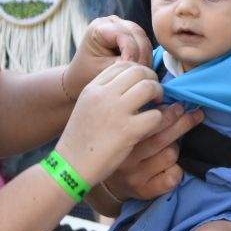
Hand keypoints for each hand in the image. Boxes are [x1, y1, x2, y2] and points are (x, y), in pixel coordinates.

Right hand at [57, 62, 164, 185]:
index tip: (142, 83)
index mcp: (93, 88)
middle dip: (152, 79)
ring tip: (157, 106)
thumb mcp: (87, 106)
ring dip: (159, 95)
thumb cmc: (81, 139)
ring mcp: (116, 112)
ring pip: (149, 88)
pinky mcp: (128, 131)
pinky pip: (155, 116)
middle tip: (155, 94)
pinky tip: (153, 126)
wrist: (71, 166)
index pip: (123, 65)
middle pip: (139, 71)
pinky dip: (160, 119)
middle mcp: (104, 95)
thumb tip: (130, 81)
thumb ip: (104, 92)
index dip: (138, 71)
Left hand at [70, 16, 150, 84]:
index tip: (133, 73)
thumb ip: (121, 66)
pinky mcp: (130, 34)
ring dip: (146, 57)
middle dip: (142, 56)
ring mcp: (122, 25)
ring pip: (143, 38)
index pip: (123, 35)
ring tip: (145, 75)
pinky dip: (146, 57)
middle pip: (137, 34)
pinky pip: (144, 43)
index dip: (131, 53)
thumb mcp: (102, 70)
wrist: (81, 77)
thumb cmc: (88, 74)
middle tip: (144, 75)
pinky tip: (144, 71)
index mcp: (99, 27)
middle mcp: (111, 21)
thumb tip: (141, 67)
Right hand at [104, 105, 201, 202]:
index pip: (149, 120)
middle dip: (183, 123)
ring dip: (176, 148)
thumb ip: (139, 111)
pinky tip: (171, 166)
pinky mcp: (144, 190)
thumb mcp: (123, 124)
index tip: (180, 105)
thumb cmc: (118, 141)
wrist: (96, 171)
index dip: (169, 111)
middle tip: (195, 115)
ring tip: (170, 146)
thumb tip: (171, 97)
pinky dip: (177, 170)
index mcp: (119, 135)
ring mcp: (134, 175)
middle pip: (162, 137)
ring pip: (170, 154)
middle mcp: (124, 156)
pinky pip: (172, 177)